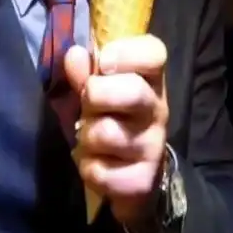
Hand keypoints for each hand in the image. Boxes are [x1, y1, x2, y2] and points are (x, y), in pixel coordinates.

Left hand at [64, 35, 168, 227]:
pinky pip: (100, 171)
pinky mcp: (141, 180)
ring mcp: (152, 147)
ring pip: (107, 133)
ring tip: (90, 137)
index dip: (126, 52)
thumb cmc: (113, 118)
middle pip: (132, 92)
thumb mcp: (101, 91)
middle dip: (96, 95)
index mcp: (150, 80)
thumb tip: (74, 55)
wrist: (137, 174)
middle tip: (88, 104)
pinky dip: (88, 167)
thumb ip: (86, 72)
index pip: (154, 53)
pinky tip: (97, 163)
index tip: (103, 62)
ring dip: (87, 135)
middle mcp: (158, 110)